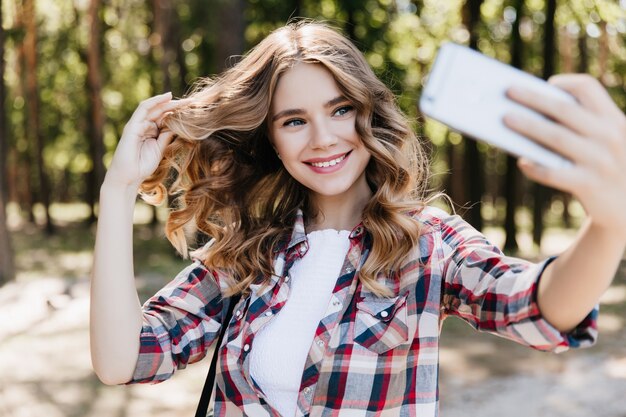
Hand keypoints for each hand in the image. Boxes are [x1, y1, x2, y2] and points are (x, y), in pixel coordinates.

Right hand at [105, 92, 184, 188]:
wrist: (128, 177)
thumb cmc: (142, 166)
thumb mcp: (160, 149)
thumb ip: (167, 136)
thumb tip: (178, 125)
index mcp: (151, 132)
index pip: (165, 118)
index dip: (177, 113)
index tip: (193, 110)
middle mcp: (144, 126)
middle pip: (161, 111)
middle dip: (176, 106)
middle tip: (191, 101)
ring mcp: (137, 124)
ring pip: (154, 108)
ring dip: (168, 102)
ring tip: (183, 100)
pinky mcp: (132, 125)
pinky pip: (144, 108)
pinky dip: (155, 101)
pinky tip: (167, 97)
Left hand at [504, 74, 625, 235]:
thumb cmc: (607, 169)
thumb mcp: (606, 143)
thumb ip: (581, 127)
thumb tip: (531, 115)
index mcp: (614, 120)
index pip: (589, 89)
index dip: (566, 83)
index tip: (546, 83)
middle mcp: (610, 136)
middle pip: (564, 109)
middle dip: (534, 98)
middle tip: (509, 92)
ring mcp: (601, 161)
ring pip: (555, 137)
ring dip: (528, 126)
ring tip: (506, 119)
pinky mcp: (590, 184)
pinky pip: (554, 172)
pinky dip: (535, 166)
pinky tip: (522, 162)